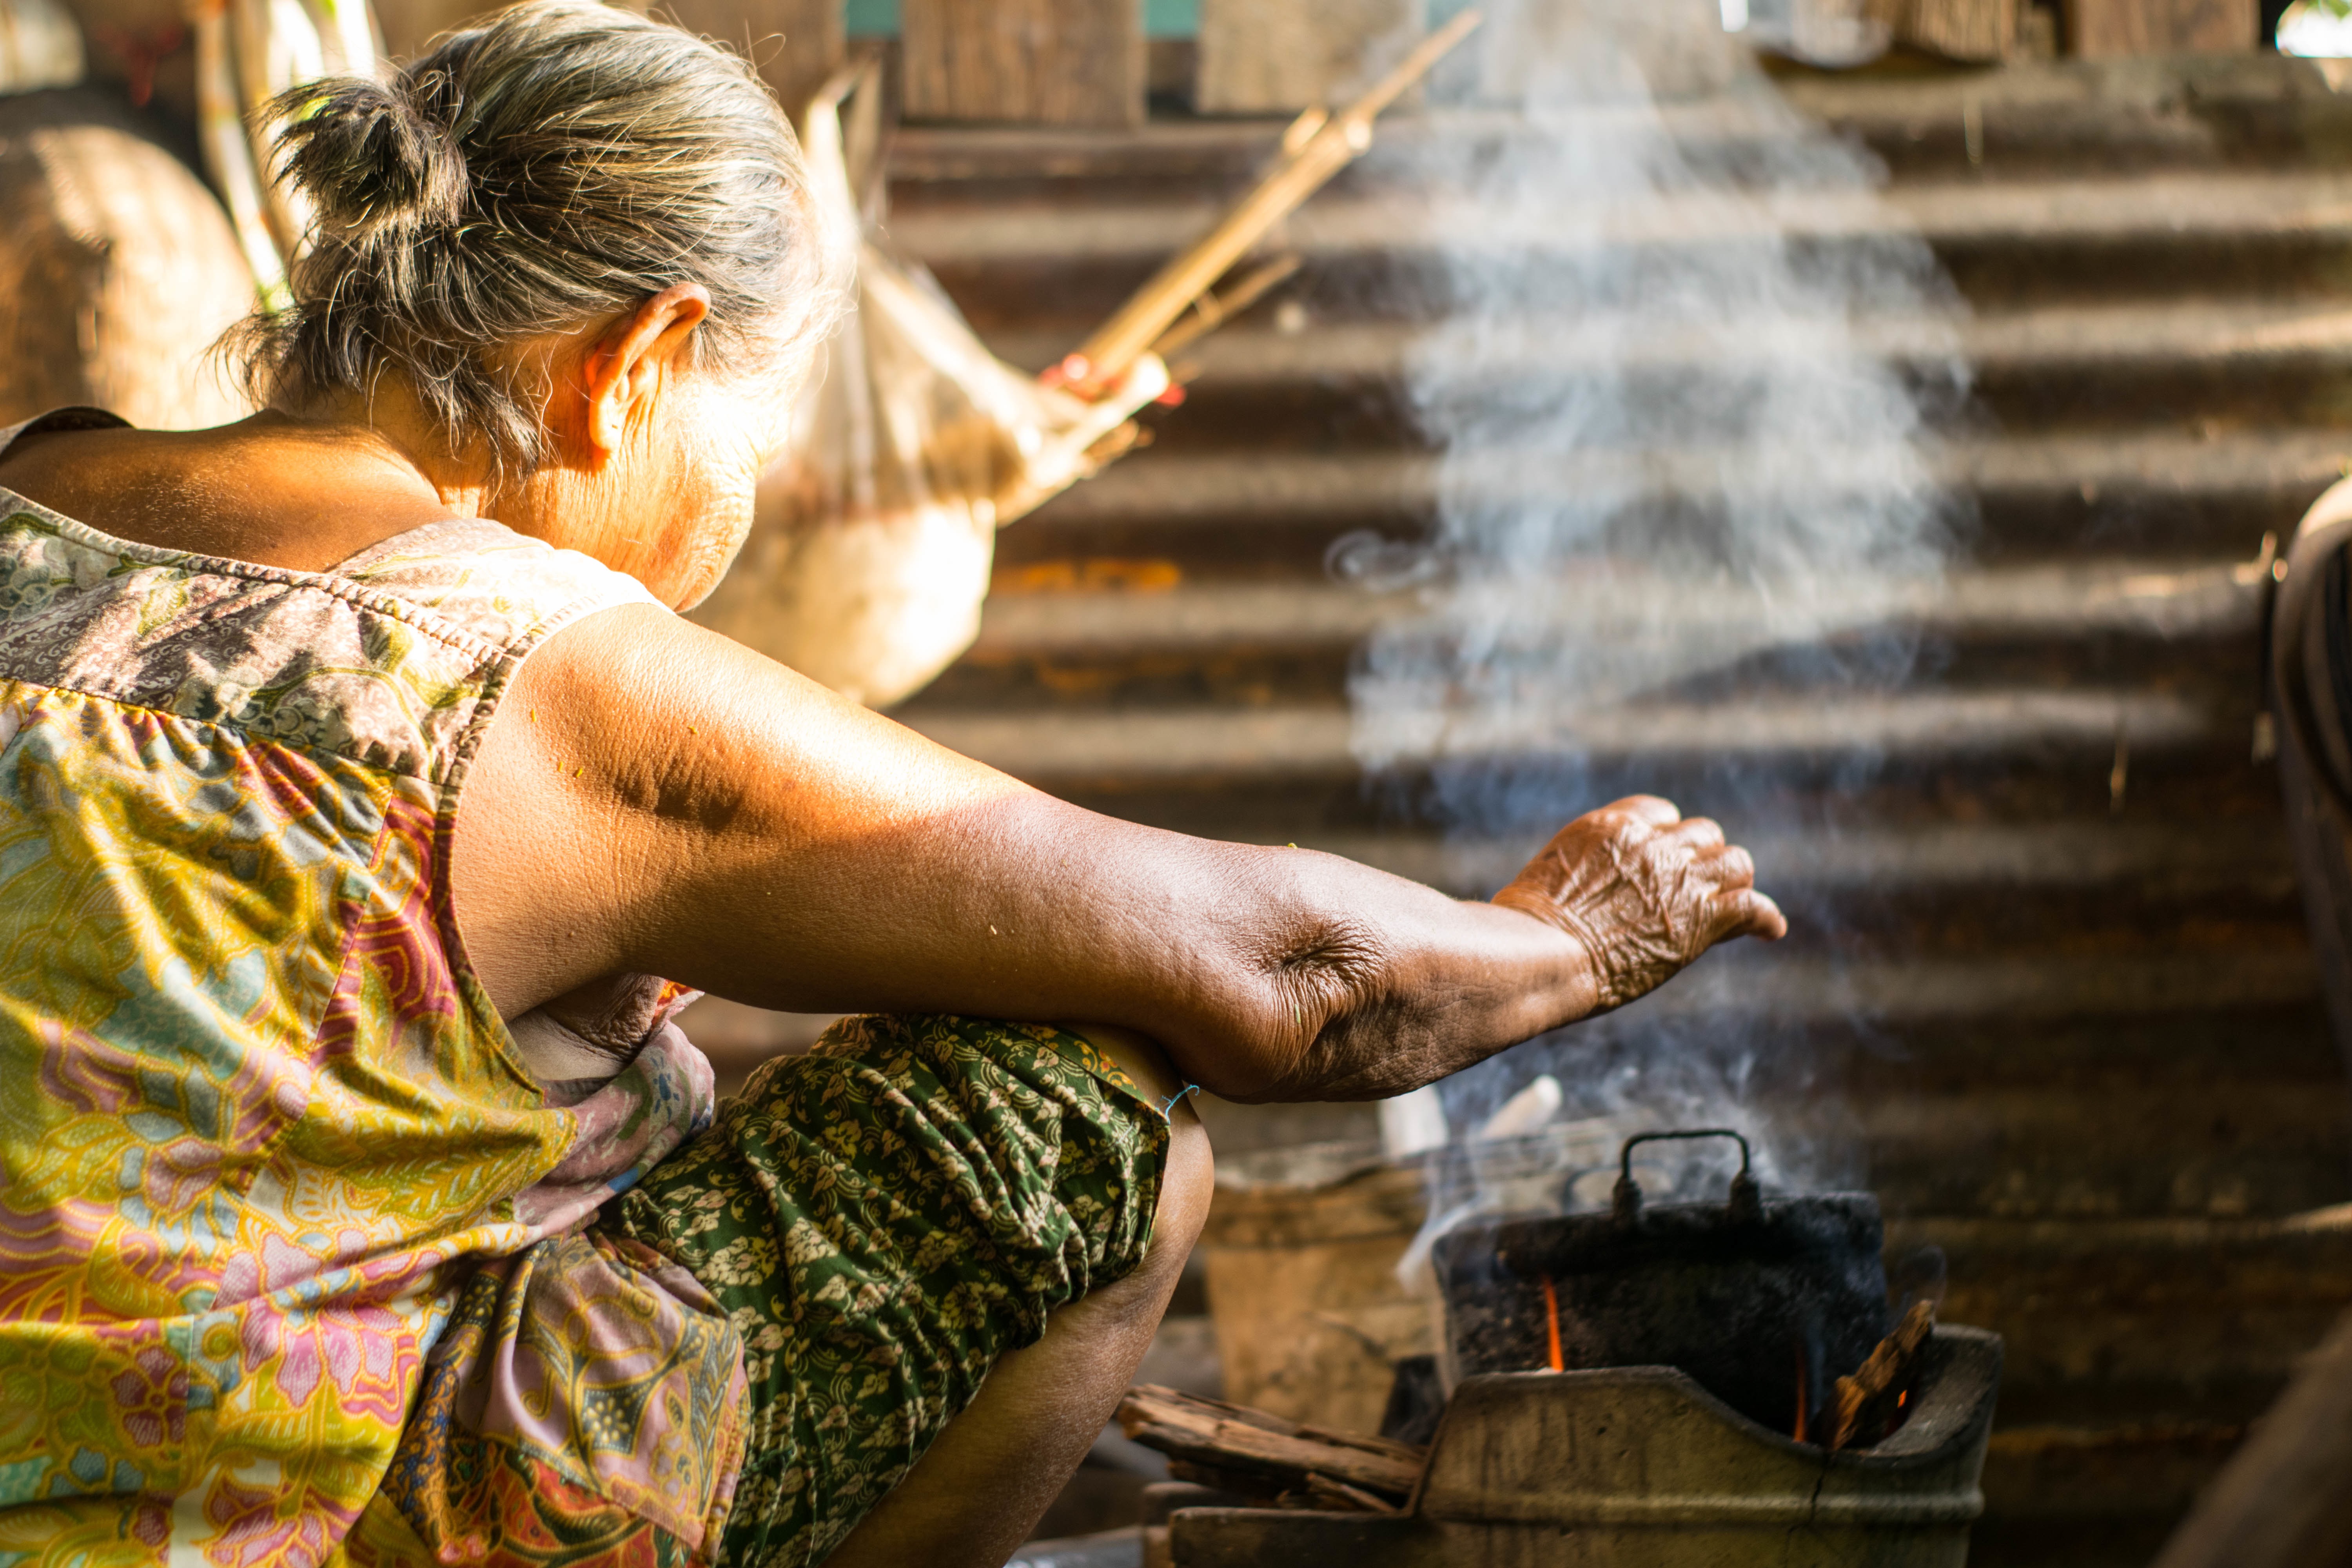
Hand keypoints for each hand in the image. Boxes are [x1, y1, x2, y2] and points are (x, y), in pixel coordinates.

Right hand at [1492, 796, 1785, 1014]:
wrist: (1538, 955)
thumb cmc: (1523, 929)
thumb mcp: (1549, 876)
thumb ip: (1580, 869)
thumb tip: (1576, 886)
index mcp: (1610, 827)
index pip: (1660, 813)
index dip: (1667, 837)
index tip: (1665, 859)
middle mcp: (1650, 844)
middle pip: (1702, 834)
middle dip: (1701, 858)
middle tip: (1697, 888)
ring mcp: (1678, 879)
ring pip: (1734, 862)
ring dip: (1735, 881)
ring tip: (1733, 902)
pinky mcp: (1699, 921)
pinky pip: (1751, 907)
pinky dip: (1765, 918)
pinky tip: (1770, 930)